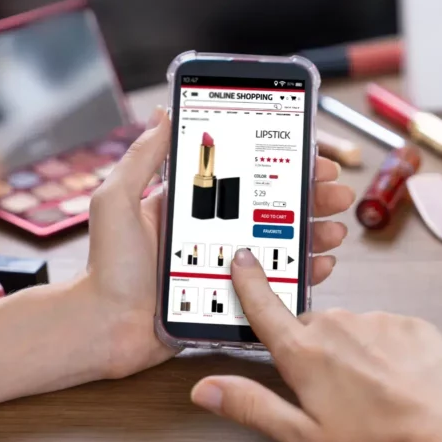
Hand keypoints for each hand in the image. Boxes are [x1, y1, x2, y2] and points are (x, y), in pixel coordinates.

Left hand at [84, 107, 355, 378]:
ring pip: (281, 244)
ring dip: (314, 232)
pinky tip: (322, 265)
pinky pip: (276, 285)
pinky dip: (303, 274)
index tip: (311, 156)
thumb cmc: (106, 267)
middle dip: (310, 197)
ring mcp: (225, 265)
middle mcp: (212, 232)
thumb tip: (166, 112)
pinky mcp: (232, 299)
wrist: (103, 328)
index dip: (281, 164)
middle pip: (272, 207)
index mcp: (190, 205)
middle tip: (337, 191)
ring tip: (336, 228)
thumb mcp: (116, 200)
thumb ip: (141, 158)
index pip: (245, 176)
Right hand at [189, 251, 441, 441]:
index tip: (242, 257)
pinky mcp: (409, 323)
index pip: (264, 306)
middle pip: (310, 328)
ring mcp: (375, 320)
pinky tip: (400, 383)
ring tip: (373, 396)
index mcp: (304, 352)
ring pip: (350, 331)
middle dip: (313, 352)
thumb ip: (251, 406)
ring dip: (353, 354)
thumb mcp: (305, 436)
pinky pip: (386, 331)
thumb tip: (206, 390)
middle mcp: (337, 325)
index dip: (248, 280)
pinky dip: (387, 353)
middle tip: (331, 393)